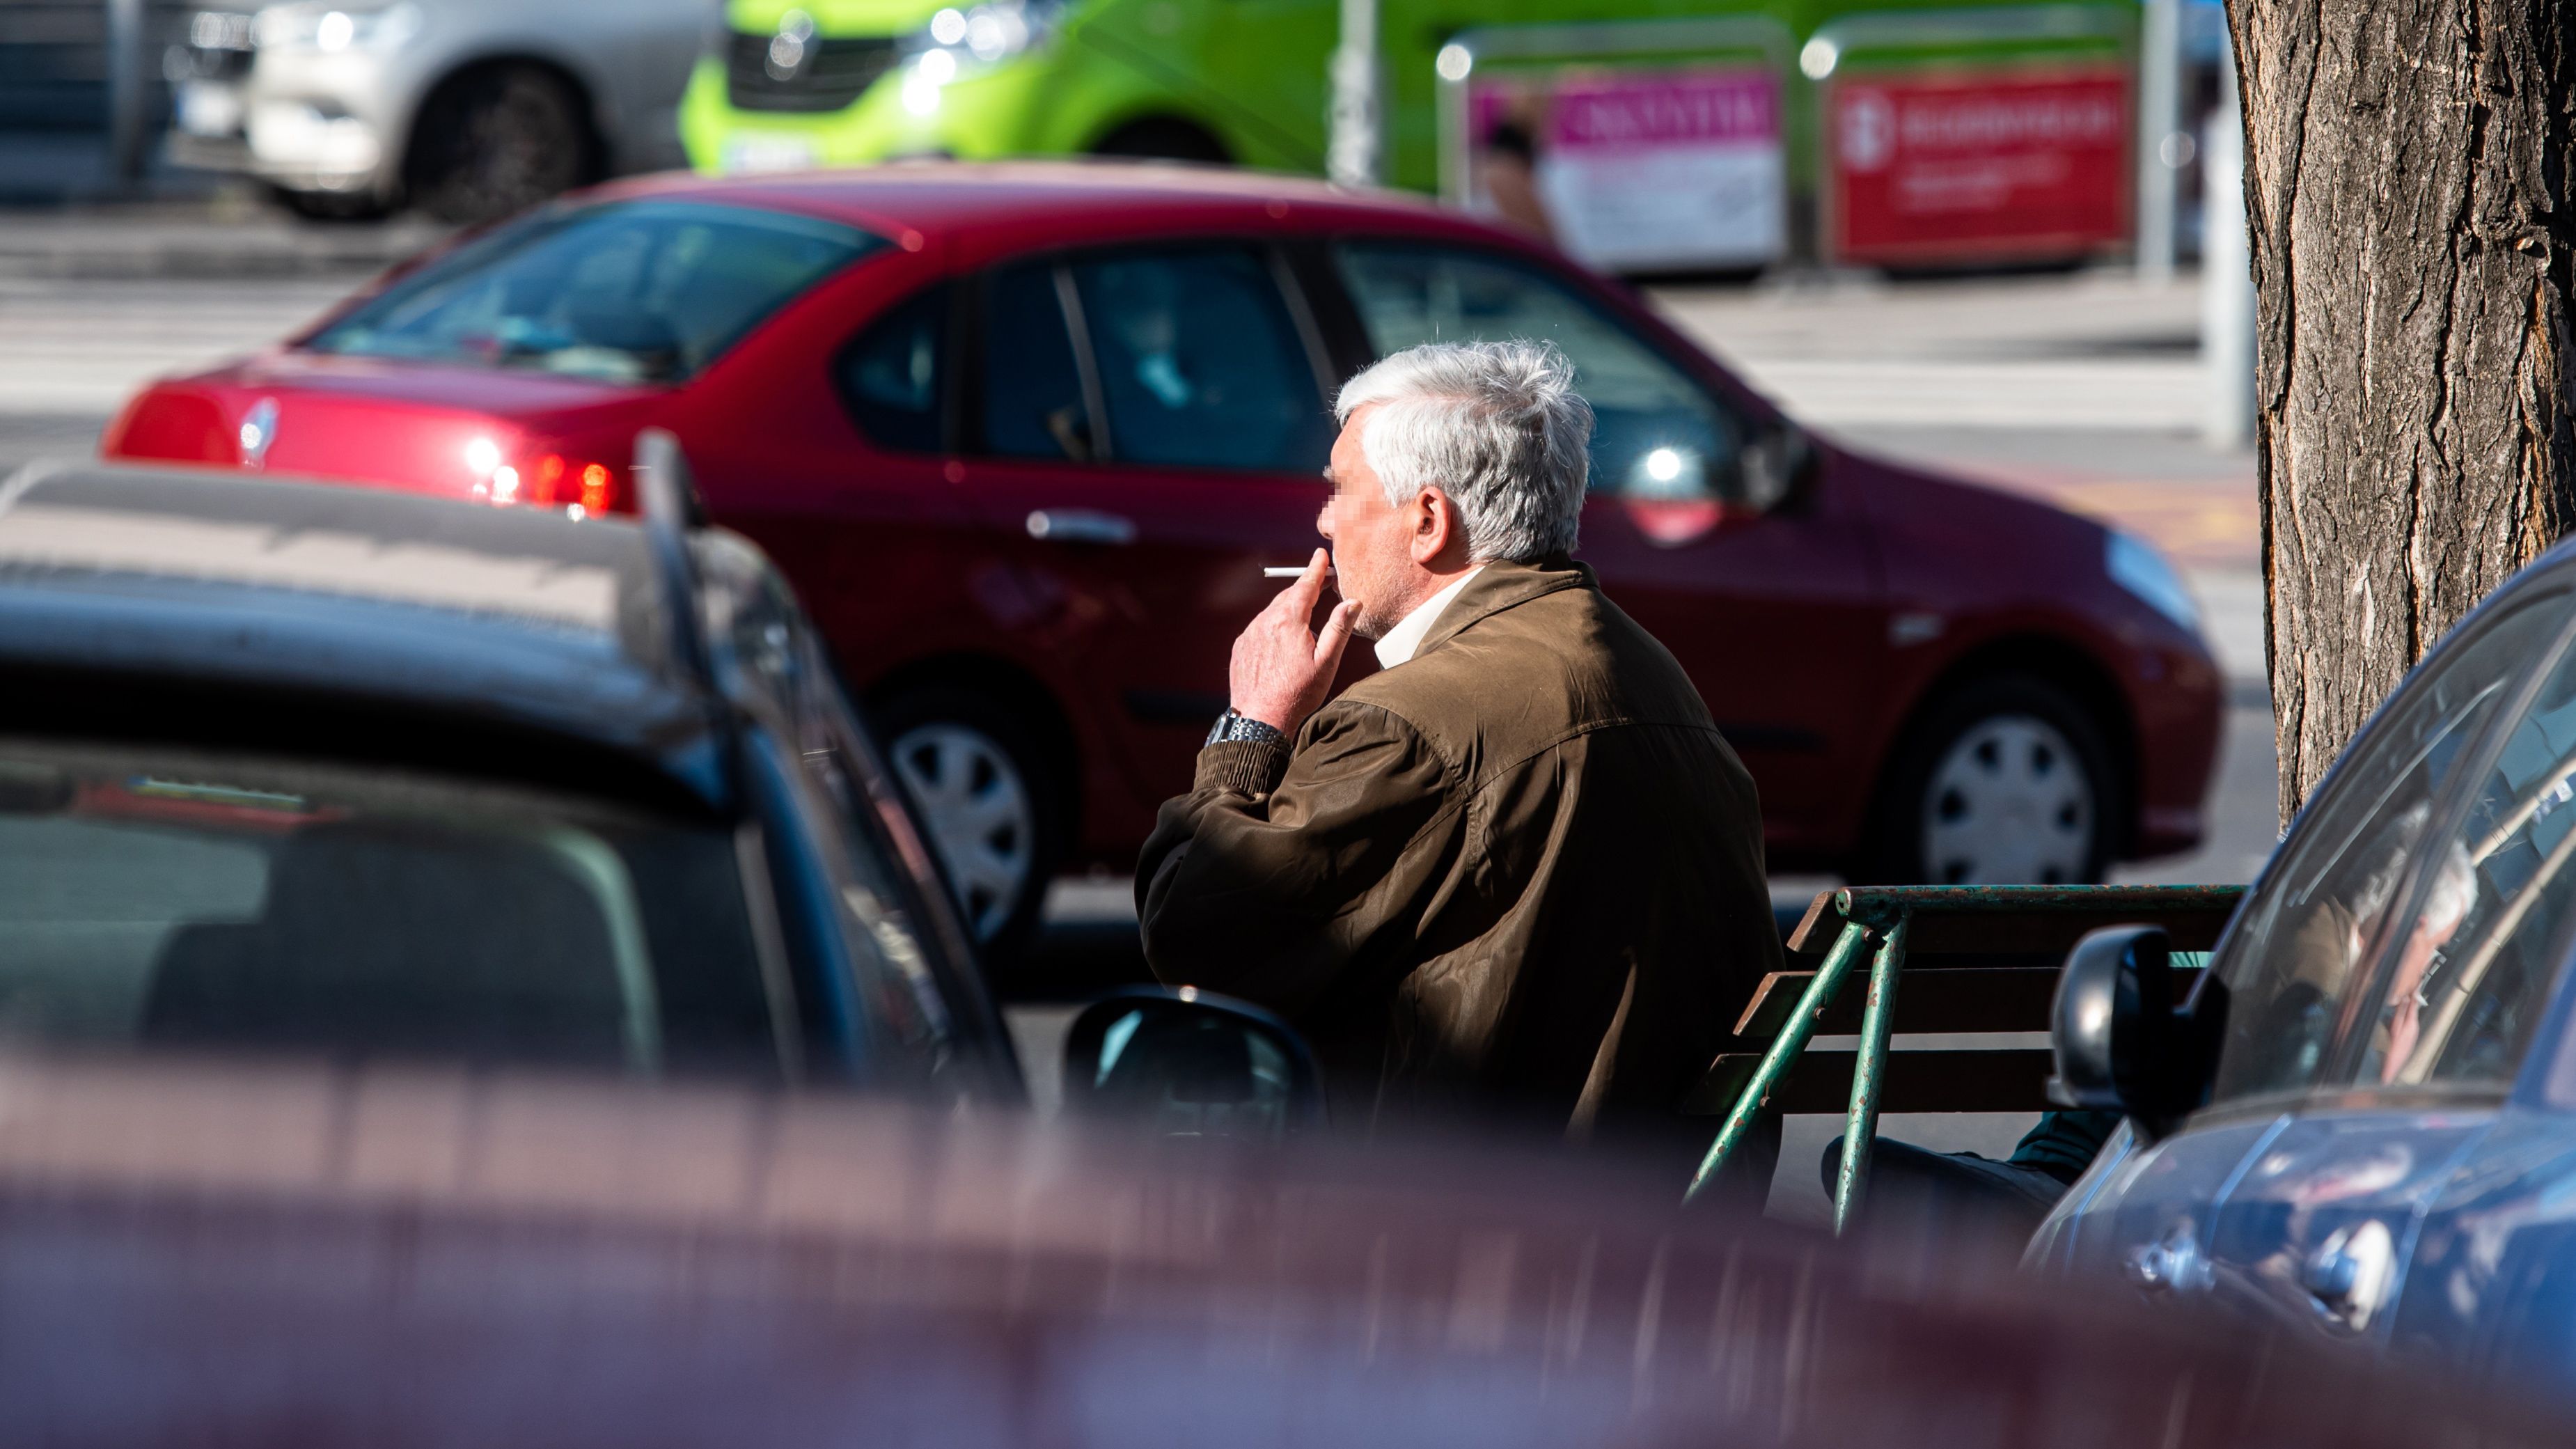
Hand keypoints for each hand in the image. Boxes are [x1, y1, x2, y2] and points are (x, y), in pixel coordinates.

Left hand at [1229, 548, 1357, 733]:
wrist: (1259, 720)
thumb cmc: (1297, 695)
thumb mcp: (1326, 663)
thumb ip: (1339, 629)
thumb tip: (1353, 602)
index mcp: (1289, 621)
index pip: (1305, 586)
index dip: (1316, 569)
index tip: (1321, 555)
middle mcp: (1265, 622)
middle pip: (1288, 596)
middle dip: (1305, 588)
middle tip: (1321, 584)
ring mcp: (1250, 634)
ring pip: (1272, 612)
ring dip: (1289, 609)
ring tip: (1305, 618)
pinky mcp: (1241, 647)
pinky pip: (1260, 627)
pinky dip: (1273, 626)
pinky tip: (1283, 641)